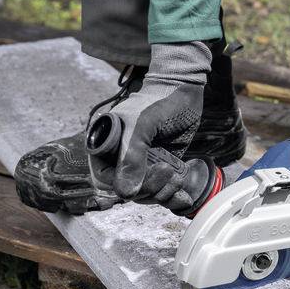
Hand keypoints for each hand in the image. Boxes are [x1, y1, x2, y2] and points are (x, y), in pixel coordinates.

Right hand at [89, 82, 203, 199]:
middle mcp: (121, 158)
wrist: (183, 91)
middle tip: (168, 171)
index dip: (124, 183)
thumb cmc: (158, 101)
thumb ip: (131, 156)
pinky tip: (184, 197)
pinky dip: (173, 197)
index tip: (147, 174)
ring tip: (178, 177)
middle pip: (128, 190)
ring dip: (163, 192)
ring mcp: (142, 165)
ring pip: (146, 194)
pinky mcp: (160, 169)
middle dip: (149, 187)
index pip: (105, 178)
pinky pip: (162, 191)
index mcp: (106, 146)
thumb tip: (126, 193)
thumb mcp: (142, 125)